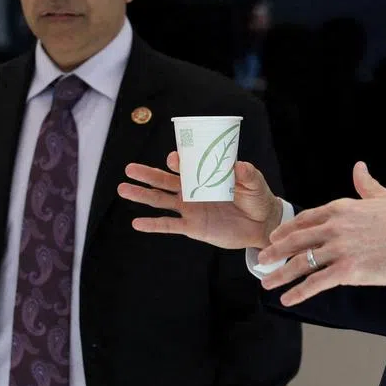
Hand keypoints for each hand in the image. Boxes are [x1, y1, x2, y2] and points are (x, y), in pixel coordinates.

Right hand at [120, 152, 283, 249]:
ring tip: (123, 189)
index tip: (174, 158)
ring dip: (142, 195)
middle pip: (164, 180)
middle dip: (147, 174)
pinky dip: (153, 224)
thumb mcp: (254, 182)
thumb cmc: (256, 197)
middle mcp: (192, 190)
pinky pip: (169, 225)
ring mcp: (190, 208)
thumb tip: (239, 166)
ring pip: (161, 200)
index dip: (177, 161)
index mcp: (204, 174)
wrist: (261, 224)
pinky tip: (136, 223)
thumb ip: (246, 174)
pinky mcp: (192, 227)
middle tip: (129, 169)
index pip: (186, 165)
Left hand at [258, 162, 385, 306]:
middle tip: (260, 260)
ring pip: (302, 263)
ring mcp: (340, 249)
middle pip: (296, 240)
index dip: (286, 230)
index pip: (304, 219)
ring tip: (267, 283)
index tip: (274, 238)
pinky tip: (288, 299)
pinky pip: (317, 282)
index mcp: (340, 208)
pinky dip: (300, 292)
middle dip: (275, 251)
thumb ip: (364, 183)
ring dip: (281, 275)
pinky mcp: (348, 271)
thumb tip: (359, 167)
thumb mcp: (380, 195)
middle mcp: (335, 227)